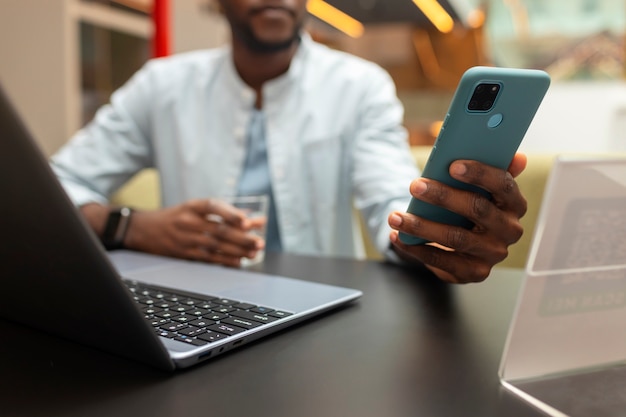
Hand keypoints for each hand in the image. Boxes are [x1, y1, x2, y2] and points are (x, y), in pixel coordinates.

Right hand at [124, 198, 265, 266]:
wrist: (145, 230)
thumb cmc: (177, 217)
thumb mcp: (194, 208)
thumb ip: (222, 212)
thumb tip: (251, 217)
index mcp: (192, 206)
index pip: (213, 206)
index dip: (230, 213)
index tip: (247, 221)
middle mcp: (188, 221)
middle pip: (218, 230)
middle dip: (242, 237)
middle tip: (259, 242)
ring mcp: (185, 239)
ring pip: (215, 245)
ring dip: (237, 250)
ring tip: (254, 253)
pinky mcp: (184, 253)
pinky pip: (207, 258)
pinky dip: (224, 260)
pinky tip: (238, 262)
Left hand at [388, 153, 527, 282]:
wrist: (466, 245)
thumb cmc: (471, 206)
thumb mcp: (481, 187)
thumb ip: (492, 169)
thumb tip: (517, 157)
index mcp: (514, 204)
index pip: (503, 185)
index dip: (479, 174)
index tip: (452, 165)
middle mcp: (509, 230)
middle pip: (477, 209)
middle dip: (443, 196)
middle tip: (415, 186)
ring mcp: (492, 254)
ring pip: (455, 238)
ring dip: (421, 226)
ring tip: (396, 217)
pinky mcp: (474, 272)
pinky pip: (442, 261)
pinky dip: (416, 249)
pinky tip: (397, 237)